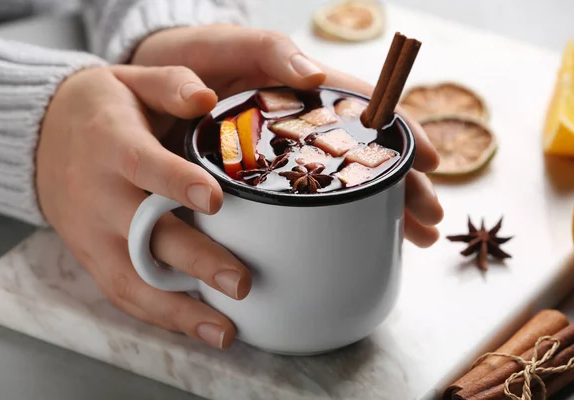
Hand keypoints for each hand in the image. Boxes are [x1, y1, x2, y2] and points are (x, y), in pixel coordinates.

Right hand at [37, 65, 251, 348]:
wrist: (44, 140)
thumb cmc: (102, 111)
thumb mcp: (133, 82)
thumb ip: (171, 85)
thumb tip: (209, 97)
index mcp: (111, 144)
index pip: (142, 165)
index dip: (175, 183)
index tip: (212, 200)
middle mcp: (98, 194)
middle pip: (143, 234)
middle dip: (193, 260)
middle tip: (240, 282)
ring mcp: (92, 233)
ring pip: (131, 277)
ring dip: (178, 309)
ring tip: (225, 329)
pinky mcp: (92, 257)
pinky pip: (123, 292)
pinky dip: (160, 315)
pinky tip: (198, 327)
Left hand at [133, 24, 443, 246]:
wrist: (141, 91)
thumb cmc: (190, 58)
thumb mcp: (230, 45)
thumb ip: (270, 52)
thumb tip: (316, 76)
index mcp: (305, 92)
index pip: (368, 112)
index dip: (401, 134)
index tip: (432, 160)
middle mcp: (303, 128)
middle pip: (366, 157)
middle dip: (404, 185)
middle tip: (429, 218)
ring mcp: (284, 159)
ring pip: (345, 186)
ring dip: (385, 211)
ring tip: (416, 238)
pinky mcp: (261, 184)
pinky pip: (307, 206)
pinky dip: (340, 223)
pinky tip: (369, 240)